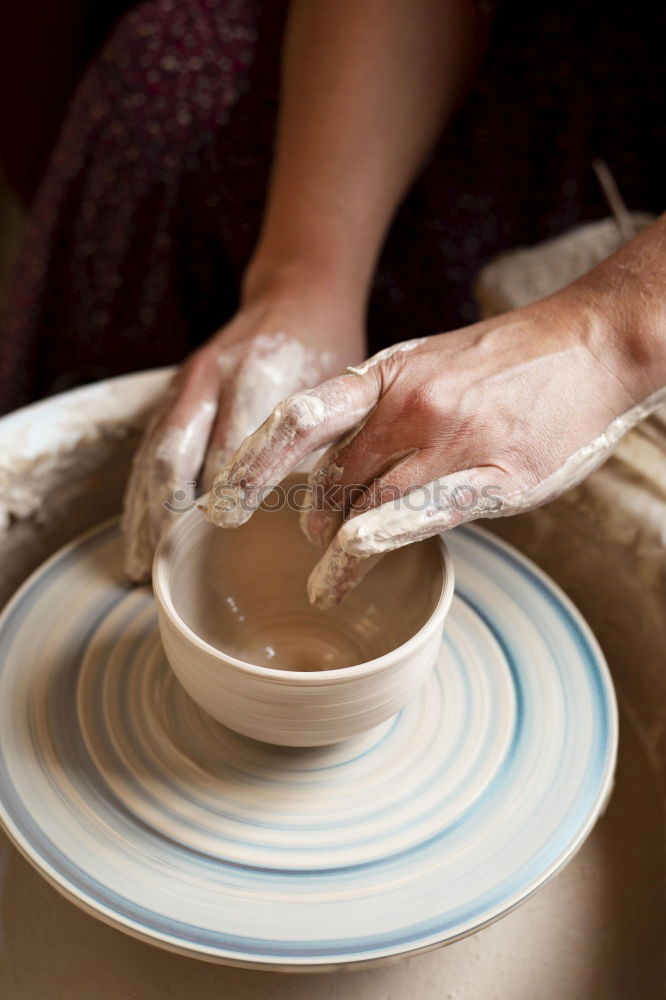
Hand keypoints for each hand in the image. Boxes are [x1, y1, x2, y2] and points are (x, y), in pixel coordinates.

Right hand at [122, 278, 364, 580]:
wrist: (296, 296)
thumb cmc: (327, 352)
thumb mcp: (339, 392)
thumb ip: (321, 445)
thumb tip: (316, 521)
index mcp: (258, 375)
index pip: (230, 450)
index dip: (222, 498)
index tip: (219, 542)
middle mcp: (212, 377)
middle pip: (174, 457)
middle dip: (165, 517)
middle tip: (165, 568)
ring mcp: (186, 383)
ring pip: (151, 456)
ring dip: (142, 513)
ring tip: (138, 565)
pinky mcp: (173, 391)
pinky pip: (146, 448)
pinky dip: (138, 494)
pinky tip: (139, 530)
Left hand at [205, 282, 664, 606]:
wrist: (589, 347)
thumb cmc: (504, 361)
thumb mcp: (427, 364)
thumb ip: (379, 410)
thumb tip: (337, 460)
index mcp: (388, 374)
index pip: (300, 418)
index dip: (253, 463)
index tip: (221, 501)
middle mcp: (411, 406)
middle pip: (332, 479)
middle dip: (312, 517)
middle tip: (309, 537)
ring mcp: (453, 443)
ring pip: (367, 508)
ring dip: (336, 550)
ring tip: (326, 579)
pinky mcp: (495, 481)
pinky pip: (418, 520)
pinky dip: (372, 549)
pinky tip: (346, 568)